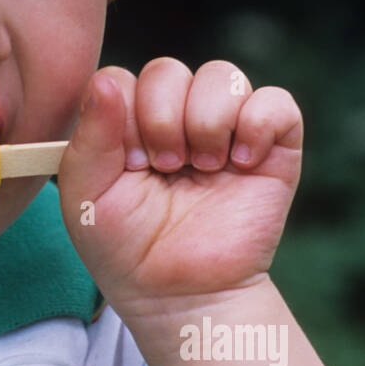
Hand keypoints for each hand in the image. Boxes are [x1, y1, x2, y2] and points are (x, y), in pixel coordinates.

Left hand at [56, 58, 302, 322]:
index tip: (131, 164)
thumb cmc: (128, 250)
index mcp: (128, 125)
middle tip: (166, 168)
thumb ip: (89, 137)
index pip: (122, 80)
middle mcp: (176, 118)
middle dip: (163, 119)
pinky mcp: (273, 148)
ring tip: (204, 168)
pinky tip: (242, 163)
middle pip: (167, 70)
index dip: (124, 115)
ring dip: (208, 121)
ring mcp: (225, 130)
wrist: (184, 295)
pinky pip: (277, 102)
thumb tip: (107, 83)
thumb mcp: (87, 196)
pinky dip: (258, 125)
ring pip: (221, 75)